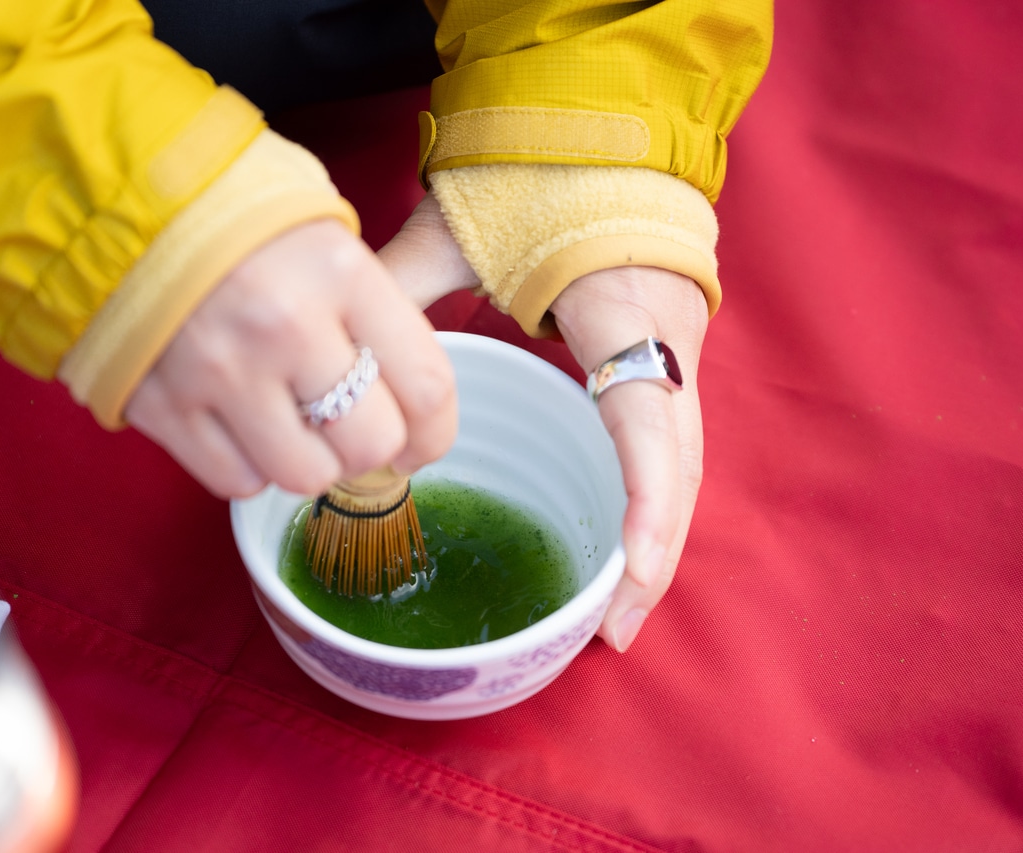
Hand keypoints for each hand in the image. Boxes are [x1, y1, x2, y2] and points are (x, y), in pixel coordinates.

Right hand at [125, 219, 457, 498]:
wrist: (107, 195)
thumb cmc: (235, 215)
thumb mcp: (322, 231)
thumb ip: (372, 307)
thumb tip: (407, 392)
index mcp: (341, 271)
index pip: (426, 383)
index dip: (435, 431)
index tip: (423, 441)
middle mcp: (285, 325)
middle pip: (371, 445)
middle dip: (371, 449)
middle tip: (352, 431)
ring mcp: (219, 371)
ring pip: (305, 476)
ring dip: (310, 463)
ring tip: (293, 426)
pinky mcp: (162, 406)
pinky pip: (236, 480)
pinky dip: (249, 467)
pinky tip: (240, 426)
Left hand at [381, 195, 708, 652]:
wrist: (602, 130)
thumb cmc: (535, 177)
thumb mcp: (459, 228)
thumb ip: (399, 283)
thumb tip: (337, 346)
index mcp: (623, 310)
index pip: (647, 418)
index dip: (648, 500)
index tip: (628, 572)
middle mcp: (667, 344)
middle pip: (682, 467)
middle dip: (653, 555)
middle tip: (610, 634)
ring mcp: (676, 356)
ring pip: (685, 468)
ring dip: (656, 543)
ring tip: (616, 616)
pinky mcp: (664, 364)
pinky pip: (670, 450)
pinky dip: (652, 508)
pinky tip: (622, 555)